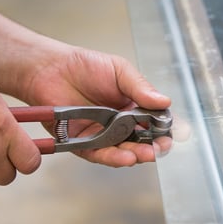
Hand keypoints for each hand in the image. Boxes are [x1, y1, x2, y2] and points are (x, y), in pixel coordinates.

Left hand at [24, 48, 171, 166]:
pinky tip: (126, 156)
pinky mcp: (84, 144)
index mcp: (133, 106)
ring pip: (124, 150)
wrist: (50, 69)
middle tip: (159, 148)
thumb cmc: (84, 66)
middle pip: (142, 141)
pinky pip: (101, 154)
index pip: (154, 122)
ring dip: (136, 155)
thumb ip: (140, 88)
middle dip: (153, 146)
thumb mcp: (120, 71)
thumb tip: (164, 101)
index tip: (172, 134)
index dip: (164, 130)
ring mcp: (103, 135)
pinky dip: (114, 157)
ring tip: (145, 154)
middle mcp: (120, 124)